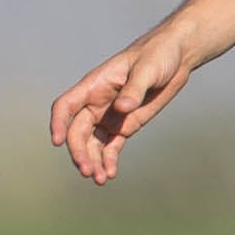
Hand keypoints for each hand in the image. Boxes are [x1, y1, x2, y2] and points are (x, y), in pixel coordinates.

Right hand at [45, 25, 198, 182]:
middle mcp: (96, 104)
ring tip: (100, 180)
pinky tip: (110, 174)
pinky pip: (110, 148)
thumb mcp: (147, 69)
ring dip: (92, 162)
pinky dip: (108, 161)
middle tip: (88, 171)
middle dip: (79, 153)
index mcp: (94, 86)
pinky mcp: (124, 126)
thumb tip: (122, 109)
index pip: (66, 107)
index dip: (58, 123)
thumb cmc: (158, 54)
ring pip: (91, 144)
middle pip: (77, 133)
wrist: (176, 56)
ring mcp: (109, 117)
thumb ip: (134, 89)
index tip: (57, 142)